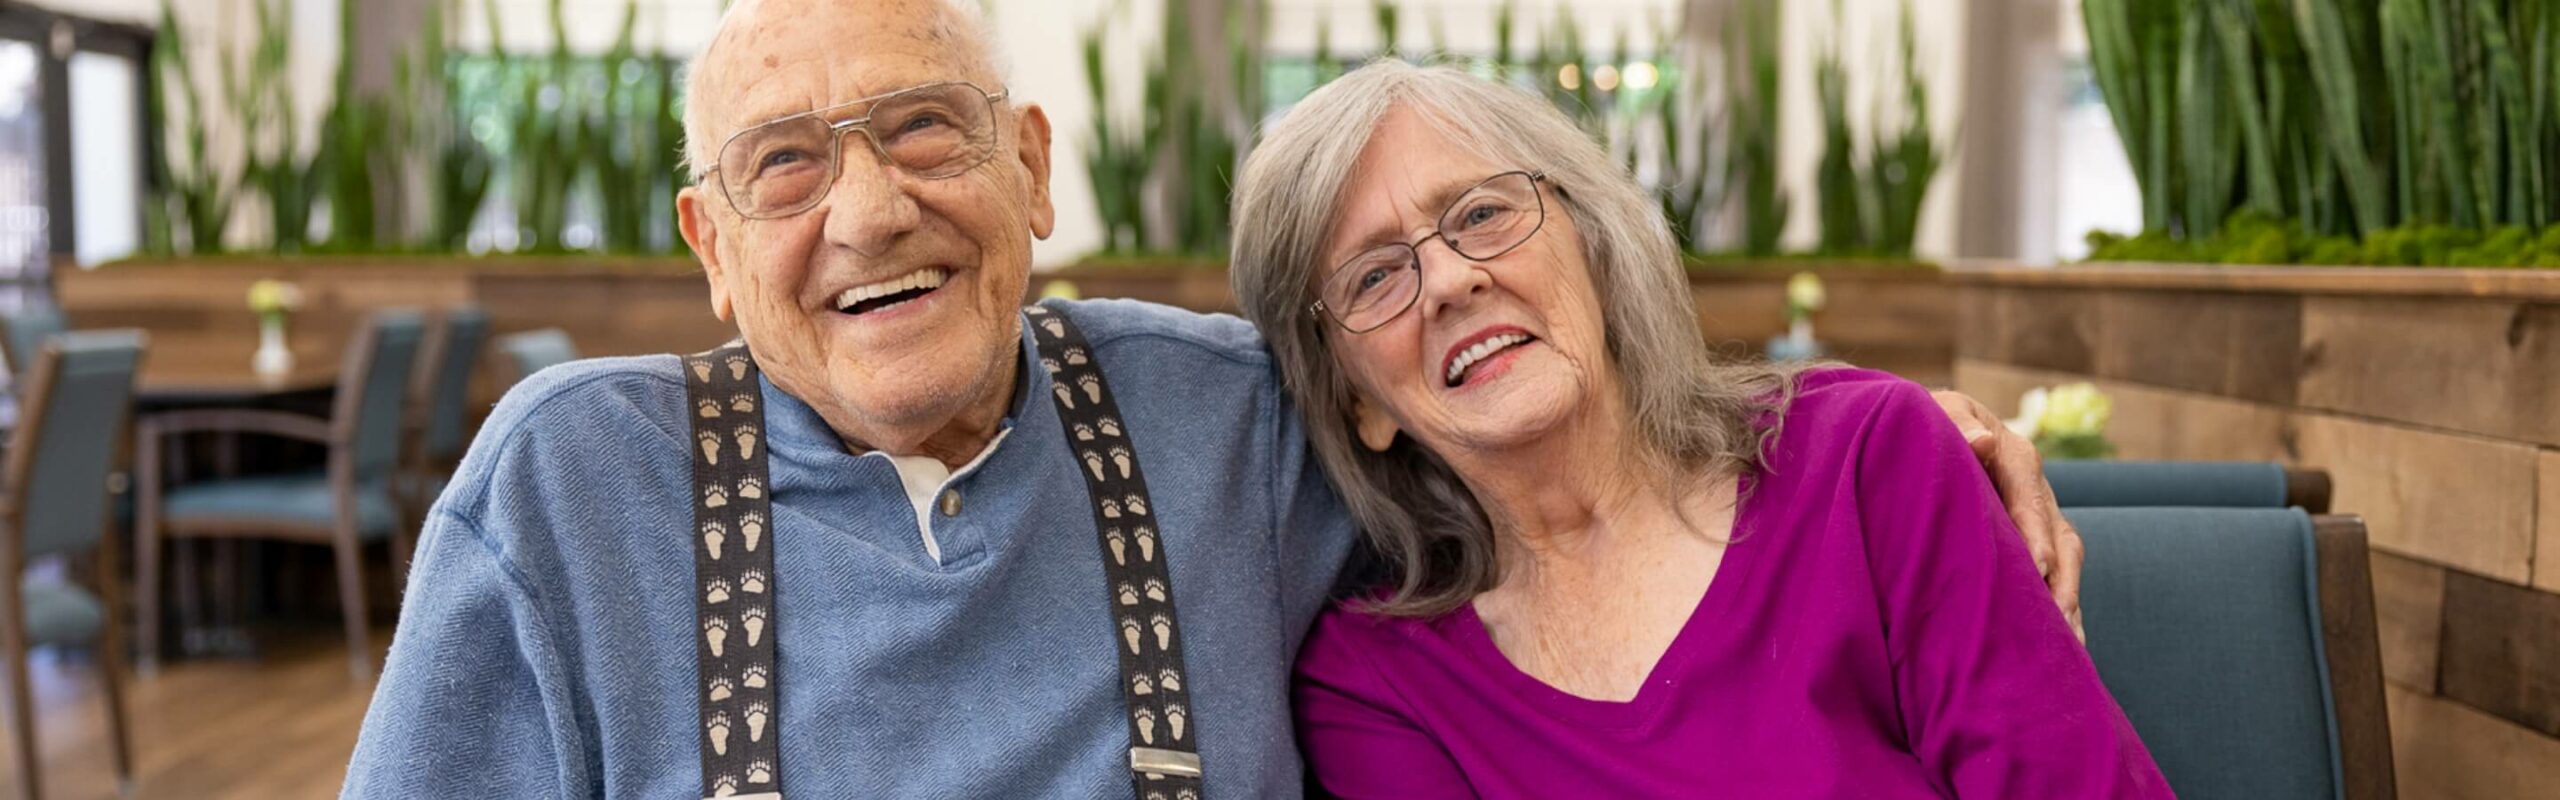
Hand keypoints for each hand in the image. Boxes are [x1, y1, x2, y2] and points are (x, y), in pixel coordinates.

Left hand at [1931, 390, 2085, 642]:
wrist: (1926, 431)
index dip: (2036, 531)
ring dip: (2068, 599)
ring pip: (2066, 560)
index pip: (2030, 495)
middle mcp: (2036, 488)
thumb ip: (1957, 424)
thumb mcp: (1938, 414)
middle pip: (2060, 535)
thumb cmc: (1925, 424)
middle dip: (2061, 577)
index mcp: (2013, 455)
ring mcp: (2039, 515)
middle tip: (2057, 616)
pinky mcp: (2035, 540)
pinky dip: (2063, 607)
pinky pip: (2058, 575)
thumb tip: (1983, 440)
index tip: (2039, 566)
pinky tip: (2066, 646)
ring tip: (2070, 645)